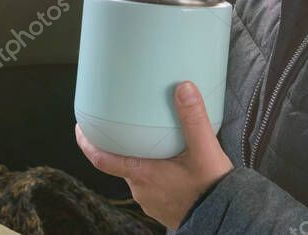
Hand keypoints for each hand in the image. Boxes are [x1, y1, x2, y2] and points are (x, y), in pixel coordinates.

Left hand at [75, 81, 233, 229]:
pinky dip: (156, 170)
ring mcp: (152, 200)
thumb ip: (194, 119)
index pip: (102, 159)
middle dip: (123, 145)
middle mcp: (142, 189)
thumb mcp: (204, 151)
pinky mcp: (164, 205)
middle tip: (128, 125)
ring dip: (142, 158)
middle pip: (122, 162)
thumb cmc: (211, 190)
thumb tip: (183, 88)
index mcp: (143, 174)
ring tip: (155, 140)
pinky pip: (153, 184)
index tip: (80, 128)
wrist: (226, 218)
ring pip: (139, 173)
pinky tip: (172, 163)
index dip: (88, 143)